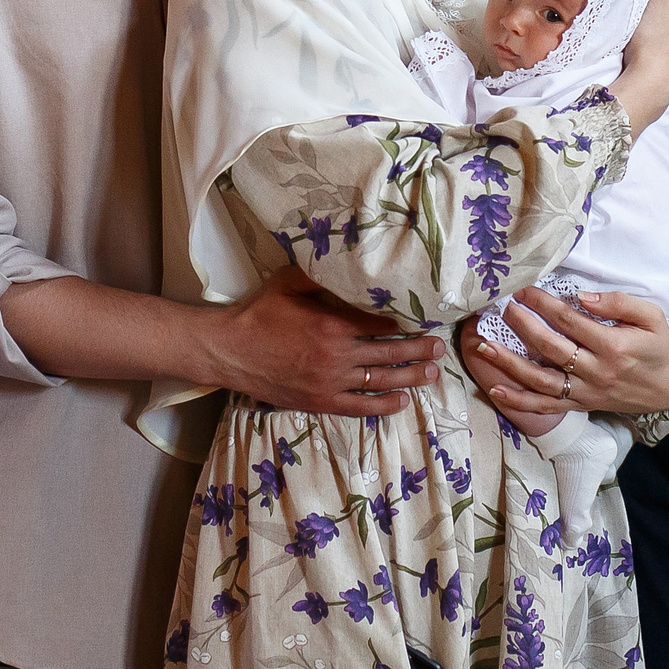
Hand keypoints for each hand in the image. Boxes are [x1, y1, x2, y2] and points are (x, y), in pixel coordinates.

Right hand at [203, 267, 443, 415]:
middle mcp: (337, 355)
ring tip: (431, 373)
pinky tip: (402, 401)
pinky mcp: (321, 402)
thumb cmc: (258, 314)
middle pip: (388, 353)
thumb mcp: (288, 283)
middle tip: (438, 347)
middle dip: (417, 350)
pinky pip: (360, 407)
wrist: (229, 351)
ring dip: (410, 377)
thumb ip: (320, 274)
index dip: (403, 322)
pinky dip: (383, 405)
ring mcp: (330, 382)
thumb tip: (347, 261)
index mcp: (332, 324)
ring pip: (380, 381)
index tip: (421, 318)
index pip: (380, 324)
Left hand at [464, 287, 668, 417]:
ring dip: (509, 364)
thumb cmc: (658, 346)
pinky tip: (496, 390)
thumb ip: (619, 302)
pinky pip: (546, 406)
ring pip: (540, 380)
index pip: (569, 321)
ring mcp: (585, 392)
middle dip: (522, 325)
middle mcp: (596, 371)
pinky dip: (519, 401)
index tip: (523, 289)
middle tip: (502, 307)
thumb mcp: (651, 316)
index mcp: (613, 346)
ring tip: (483, 347)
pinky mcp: (580, 406)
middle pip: (550, 347)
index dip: (543, 303)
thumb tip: (581, 296)